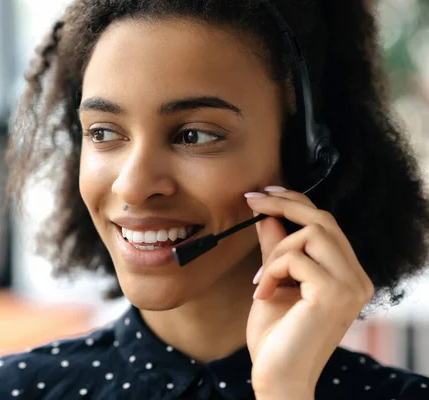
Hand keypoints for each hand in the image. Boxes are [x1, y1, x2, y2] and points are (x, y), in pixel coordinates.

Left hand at [244, 186, 373, 399]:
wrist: (278, 377)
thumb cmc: (276, 336)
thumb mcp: (274, 283)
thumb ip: (276, 250)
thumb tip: (268, 215)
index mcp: (346, 275)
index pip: (326, 224)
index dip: (296, 201)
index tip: (265, 192)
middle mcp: (357, 278)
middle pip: (323, 219)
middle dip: (283, 204)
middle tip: (251, 200)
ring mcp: (350, 286)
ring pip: (310, 233)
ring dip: (275, 252)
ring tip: (260, 281)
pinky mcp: (333, 294)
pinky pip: (296, 258)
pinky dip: (271, 270)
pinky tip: (262, 295)